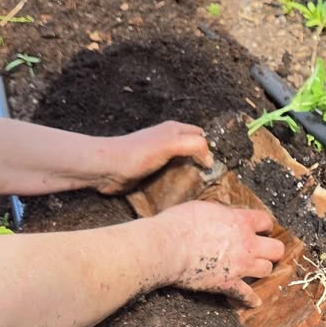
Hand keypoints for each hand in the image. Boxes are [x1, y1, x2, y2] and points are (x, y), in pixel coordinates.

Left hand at [95, 121, 211, 194]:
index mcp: (175, 130)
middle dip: (204, 165)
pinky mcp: (155, 174)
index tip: (218, 168)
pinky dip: (179, 187)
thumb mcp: (169, 144)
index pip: (203, 137)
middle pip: (195, 153)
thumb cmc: (137, 154)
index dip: (211, 150)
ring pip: (185, 168)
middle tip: (212, 182)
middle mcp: (170, 143)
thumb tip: (210, 160)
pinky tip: (184, 196)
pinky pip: (173, 179)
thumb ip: (194, 146)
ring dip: (192, 178)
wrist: (107, 169)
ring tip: (201, 192)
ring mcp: (162, 159)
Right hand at [157, 201, 284, 307]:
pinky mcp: (228, 284)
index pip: (266, 221)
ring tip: (254, 269)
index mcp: (241, 221)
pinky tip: (253, 301)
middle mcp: (247, 244)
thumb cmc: (180, 224)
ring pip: (266, 270)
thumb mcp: (205, 208)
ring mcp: (240, 266)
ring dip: (261, 269)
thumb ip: (222, 214)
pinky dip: (250, 299)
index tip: (260, 229)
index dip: (264, 226)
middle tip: (263, 250)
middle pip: (276, 249)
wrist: (167, 247)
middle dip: (271, 250)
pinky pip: (247, 295)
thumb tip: (225, 217)